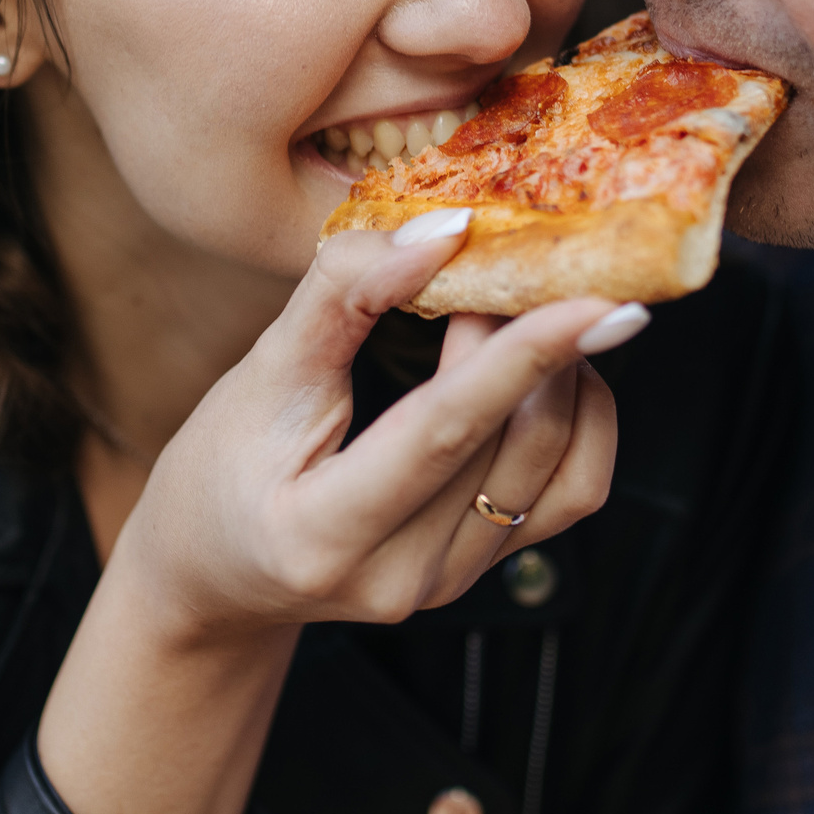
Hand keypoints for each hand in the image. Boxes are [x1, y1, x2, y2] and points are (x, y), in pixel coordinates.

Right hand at [34, 210, 644, 813]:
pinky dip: (576, 415)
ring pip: (559, 463)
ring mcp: (450, 582)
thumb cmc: (221, 468)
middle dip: (533, 338)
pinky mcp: (484, 572)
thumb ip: (342, 296)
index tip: (597, 298)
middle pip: (516, 442)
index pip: (444, 432)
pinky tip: (540, 370)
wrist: (216, 575)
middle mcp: (402, 576)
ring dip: (558, 370)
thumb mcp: (259, 374)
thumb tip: (445, 230)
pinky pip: (573, 490)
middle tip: (505, 266)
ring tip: (503, 313)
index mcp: (323, 534)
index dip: (523, 356)